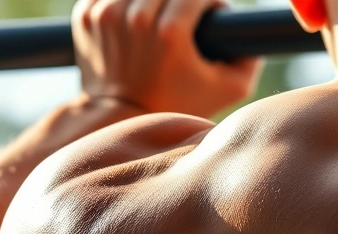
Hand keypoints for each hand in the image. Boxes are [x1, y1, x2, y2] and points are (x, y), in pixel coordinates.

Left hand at [72, 0, 263, 117]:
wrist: (120, 119)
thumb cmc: (179, 104)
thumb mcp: (228, 89)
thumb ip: (250, 57)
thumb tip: (251, 30)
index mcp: (169, 33)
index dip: (210, 3)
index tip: (211, 15)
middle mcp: (134, 18)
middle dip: (184, 3)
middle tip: (188, 23)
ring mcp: (105, 15)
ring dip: (155, 1)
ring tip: (161, 22)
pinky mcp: (85, 15)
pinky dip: (127, 3)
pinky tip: (135, 24)